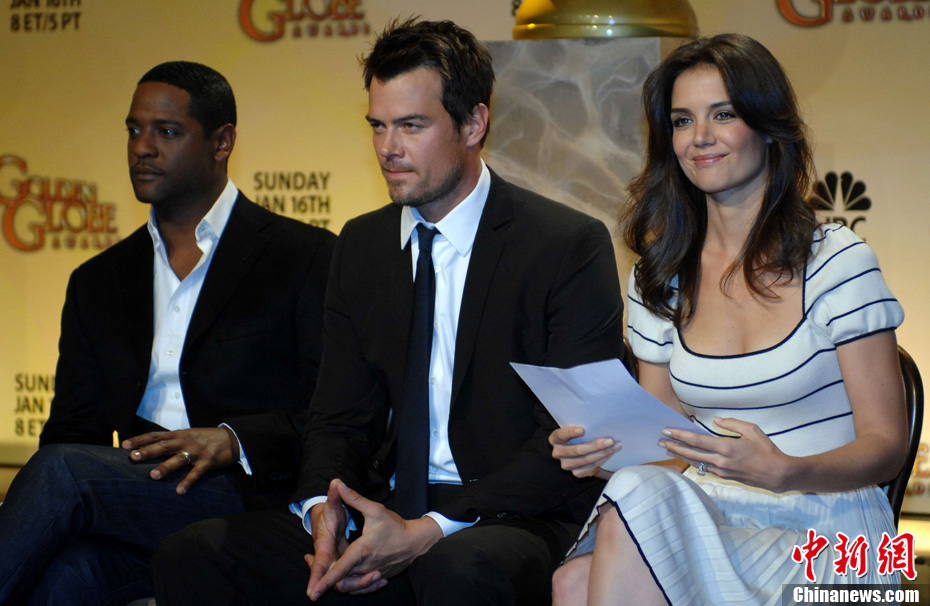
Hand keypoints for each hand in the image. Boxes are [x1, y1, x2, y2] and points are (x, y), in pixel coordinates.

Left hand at [122, 426, 238, 494]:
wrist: (232, 438)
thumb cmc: (207, 438)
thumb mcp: (189, 435)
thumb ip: (173, 441)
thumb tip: (152, 449)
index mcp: (179, 435)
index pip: (156, 435)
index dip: (140, 440)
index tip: (124, 445)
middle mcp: (186, 441)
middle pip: (163, 446)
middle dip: (148, 452)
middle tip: (133, 458)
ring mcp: (197, 451)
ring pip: (178, 459)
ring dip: (165, 467)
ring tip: (153, 476)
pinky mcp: (208, 461)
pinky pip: (196, 473)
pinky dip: (188, 481)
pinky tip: (179, 491)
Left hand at [306, 479, 442, 600]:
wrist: (415, 541)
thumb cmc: (395, 526)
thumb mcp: (375, 510)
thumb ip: (354, 499)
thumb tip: (338, 484)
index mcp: (362, 550)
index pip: (340, 569)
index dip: (325, 580)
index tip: (313, 592)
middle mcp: (366, 566)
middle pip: (341, 582)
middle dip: (325, 580)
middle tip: (311, 565)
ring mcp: (372, 574)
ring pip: (350, 586)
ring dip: (337, 582)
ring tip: (324, 572)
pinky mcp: (377, 577)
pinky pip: (360, 587)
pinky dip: (351, 585)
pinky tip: (345, 575)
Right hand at [549, 426, 621, 477]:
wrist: (579, 451)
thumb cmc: (579, 435)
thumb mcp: (576, 428)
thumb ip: (582, 425)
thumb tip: (598, 420)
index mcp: (555, 439)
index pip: (560, 435)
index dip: (571, 433)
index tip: (583, 430)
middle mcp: (558, 453)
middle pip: (577, 450)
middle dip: (595, 445)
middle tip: (610, 440)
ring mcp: (566, 465)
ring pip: (586, 460)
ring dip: (603, 453)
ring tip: (616, 446)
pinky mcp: (576, 473)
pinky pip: (590, 468)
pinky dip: (602, 460)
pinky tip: (610, 454)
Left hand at [659, 417, 791, 491]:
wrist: (777, 474)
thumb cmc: (766, 450)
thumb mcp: (752, 430)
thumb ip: (732, 424)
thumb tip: (716, 421)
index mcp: (726, 447)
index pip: (696, 441)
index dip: (679, 436)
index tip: (666, 431)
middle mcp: (720, 461)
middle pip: (691, 453)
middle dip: (673, 447)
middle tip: (659, 442)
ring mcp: (722, 471)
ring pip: (696, 462)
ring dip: (681, 455)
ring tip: (668, 449)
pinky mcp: (725, 477)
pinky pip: (705, 468)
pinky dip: (694, 462)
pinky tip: (688, 457)